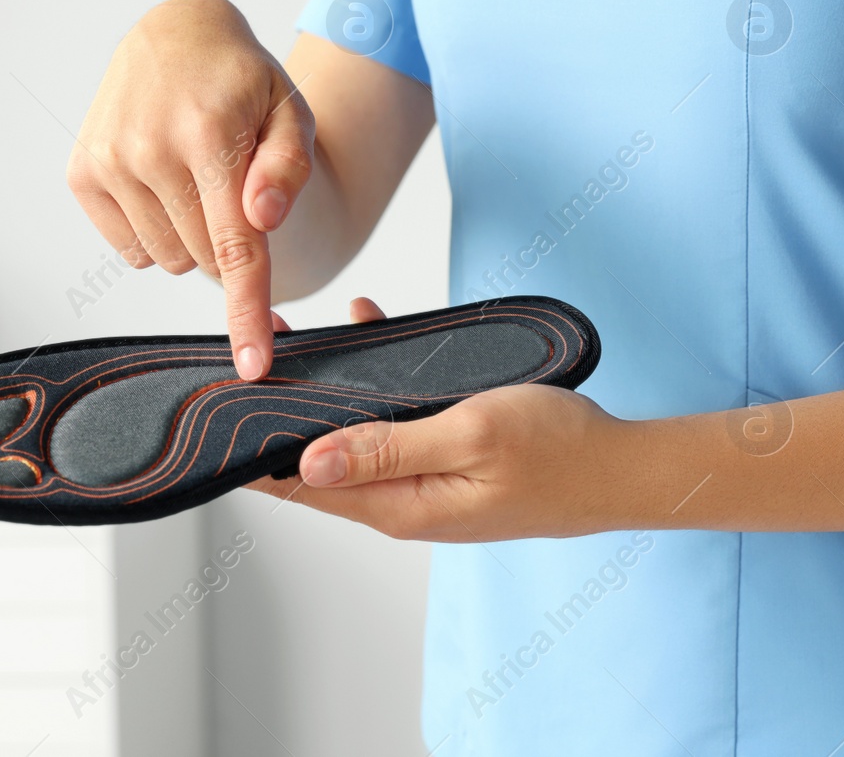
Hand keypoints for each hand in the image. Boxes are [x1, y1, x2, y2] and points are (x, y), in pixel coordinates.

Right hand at [66, 0, 313, 379]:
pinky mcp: (81, 173)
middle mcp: (150, 149)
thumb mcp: (291, 112)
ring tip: (197, 175)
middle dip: (229, 239)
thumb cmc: (246, 84)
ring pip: (169, 260)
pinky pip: (133, 249)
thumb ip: (289, 168)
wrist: (177, 35)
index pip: (235, 246)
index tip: (252, 366)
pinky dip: (158, 230)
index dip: (245, 312)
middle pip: (205, 259)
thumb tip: (262, 219)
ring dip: (193, 235)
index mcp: (211, 135)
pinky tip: (163, 182)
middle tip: (233, 183)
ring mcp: (108, 161)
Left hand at [247, 299, 641, 540]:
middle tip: (258, 348)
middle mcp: (403, 501)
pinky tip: (373, 336)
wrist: (623, 467)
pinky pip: (394, 423)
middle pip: (318, 459)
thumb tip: (311, 460)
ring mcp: (425, 482)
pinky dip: (376, 384)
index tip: (221, 404)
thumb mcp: (470, 436)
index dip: (254, 446)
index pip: (300, 484)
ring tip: (303, 336)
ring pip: (355, 436)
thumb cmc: (559, 452)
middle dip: (284, 409)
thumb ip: (389, 447)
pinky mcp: (448, 461)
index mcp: (399, 506)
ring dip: (331, 390)